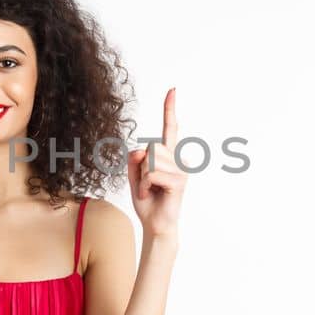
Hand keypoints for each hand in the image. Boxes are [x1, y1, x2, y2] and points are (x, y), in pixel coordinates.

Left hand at [126, 87, 186, 236]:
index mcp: (169, 155)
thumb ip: (134, 158)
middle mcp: (178, 159)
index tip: (172, 90)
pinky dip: (143, 185)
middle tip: (145, 183)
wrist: (154, 224)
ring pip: (150, 159)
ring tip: (148, 189)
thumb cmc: (147, 200)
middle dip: (140, 165)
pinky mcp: (179, 181)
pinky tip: (150, 194)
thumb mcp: (133, 175)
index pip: (170, 128)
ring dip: (141, 177)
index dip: (169, 109)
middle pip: (150, 146)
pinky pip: (151, 173)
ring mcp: (181, 170)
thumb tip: (141, 149)